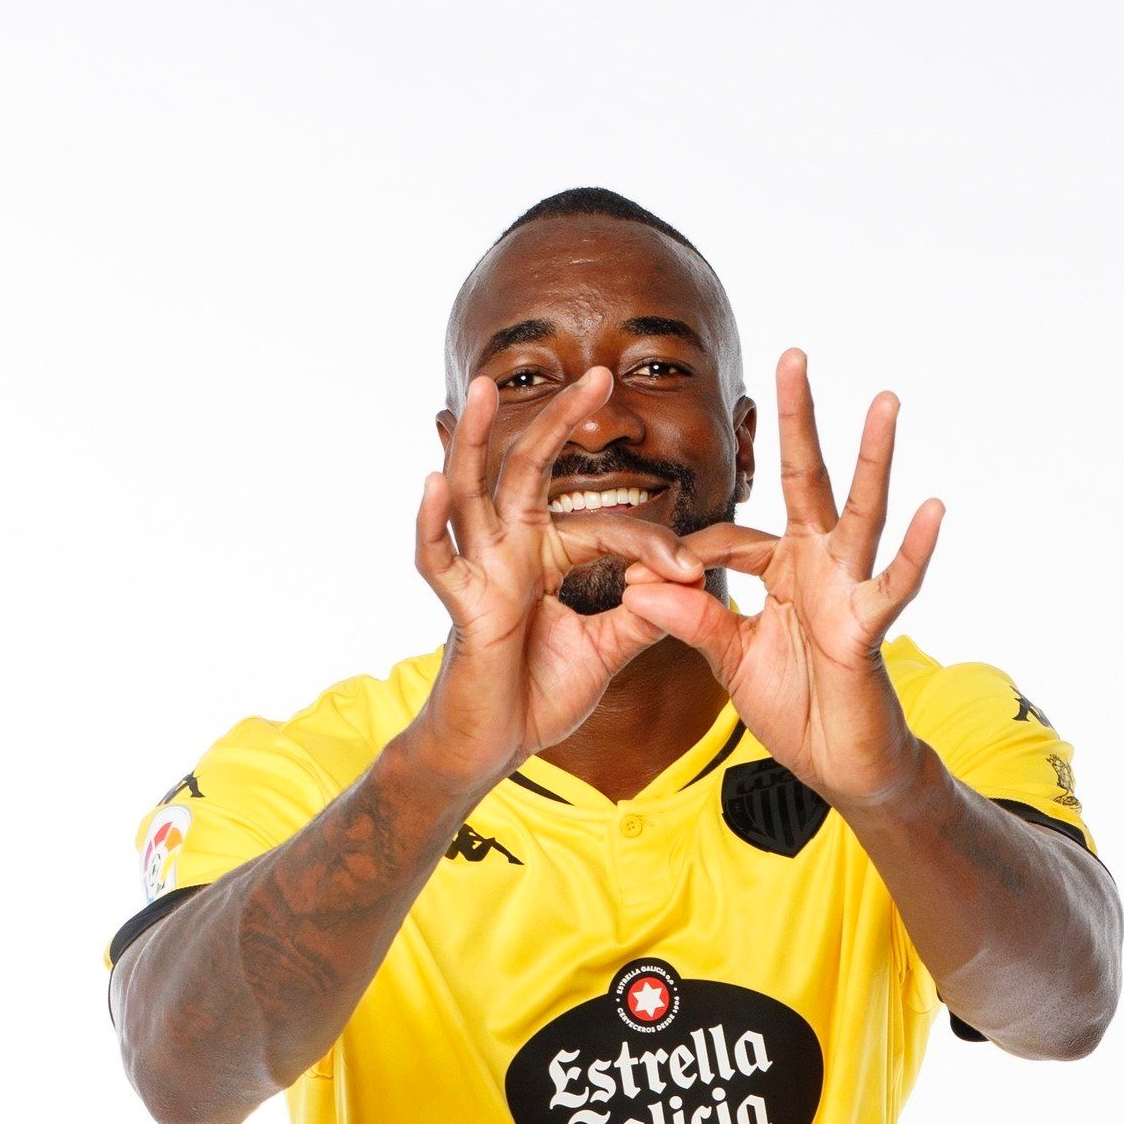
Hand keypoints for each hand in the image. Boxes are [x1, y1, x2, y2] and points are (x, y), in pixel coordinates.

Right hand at [412, 367, 702, 790]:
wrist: (495, 747)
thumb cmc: (539, 693)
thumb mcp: (606, 650)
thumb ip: (642, 617)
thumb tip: (687, 586)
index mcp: (547, 556)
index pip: (602, 525)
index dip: (648, 542)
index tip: (692, 567)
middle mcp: (510, 551)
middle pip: (528, 470)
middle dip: (559, 422)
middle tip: (599, 375)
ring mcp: (480, 573)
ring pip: (471, 493)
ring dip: (474, 440)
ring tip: (481, 389)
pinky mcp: (459, 607)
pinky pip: (437, 560)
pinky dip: (431, 523)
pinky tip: (432, 482)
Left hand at [618, 349, 943, 808]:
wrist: (839, 764)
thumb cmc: (795, 705)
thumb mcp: (729, 658)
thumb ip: (690, 620)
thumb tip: (637, 587)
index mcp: (783, 570)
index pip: (732, 536)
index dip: (690, 553)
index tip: (651, 578)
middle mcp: (820, 566)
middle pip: (807, 480)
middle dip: (800, 418)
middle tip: (793, 353)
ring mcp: (849, 591)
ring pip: (861, 513)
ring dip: (872, 457)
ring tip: (884, 400)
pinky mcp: (869, 628)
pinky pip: (893, 584)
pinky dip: (914, 550)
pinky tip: (932, 507)